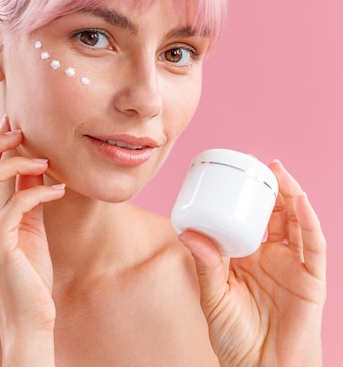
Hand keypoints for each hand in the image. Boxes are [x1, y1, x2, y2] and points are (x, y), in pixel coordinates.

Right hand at [0, 116, 63, 362]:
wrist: (28, 320)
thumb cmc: (28, 276)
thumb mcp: (27, 226)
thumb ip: (24, 196)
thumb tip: (33, 163)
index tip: (11, 124)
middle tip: (21, 134)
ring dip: (19, 162)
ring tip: (46, 164)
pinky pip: (15, 203)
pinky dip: (40, 190)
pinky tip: (59, 191)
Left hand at [179, 160, 326, 366]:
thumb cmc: (235, 338)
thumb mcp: (213, 297)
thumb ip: (205, 265)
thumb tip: (188, 231)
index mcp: (245, 259)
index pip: (246, 221)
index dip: (243, 198)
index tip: (230, 174)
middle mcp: (270, 258)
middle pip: (274, 216)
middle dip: (269, 189)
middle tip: (259, 164)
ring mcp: (293, 267)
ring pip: (296, 224)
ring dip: (290, 196)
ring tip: (278, 172)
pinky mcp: (311, 281)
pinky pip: (314, 247)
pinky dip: (310, 223)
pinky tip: (300, 203)